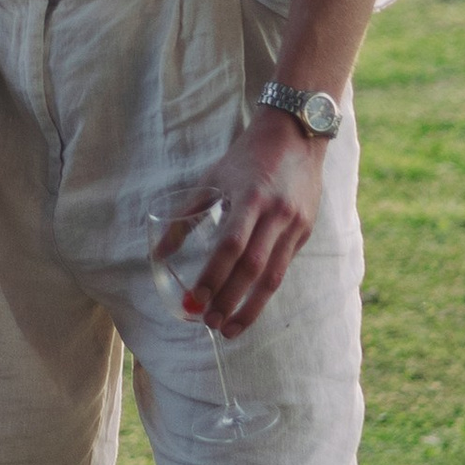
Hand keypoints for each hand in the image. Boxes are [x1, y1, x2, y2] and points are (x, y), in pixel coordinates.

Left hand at [174, 110, 327, 336]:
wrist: (296, 135)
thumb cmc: (246, 158)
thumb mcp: (213, 178)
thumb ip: (186, 216)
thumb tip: (158, 253)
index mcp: (250, 197)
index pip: (230, 247)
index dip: (213, 277)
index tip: (195, 301)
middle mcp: (276, 213)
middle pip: (252, 267)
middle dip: (230, 300)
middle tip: (210, 324)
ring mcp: (295, 224)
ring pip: (273, 276)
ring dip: (251, 307)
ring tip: (230, 329)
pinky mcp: (306, 231)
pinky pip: (283, 268)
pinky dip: (265, 291)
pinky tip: (250, 306)